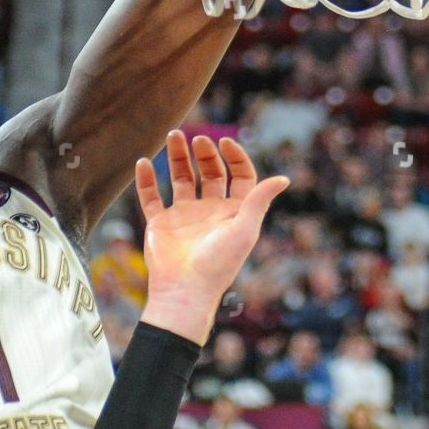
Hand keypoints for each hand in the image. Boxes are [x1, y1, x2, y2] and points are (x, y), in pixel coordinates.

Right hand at [136, 131, 286, 343]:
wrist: (184, 292)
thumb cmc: (218, 264)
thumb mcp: (244, 230)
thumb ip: (259, 201)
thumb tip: (284, 178)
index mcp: (234, 212)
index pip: (240, 176)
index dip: (235, 157)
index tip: (224, 142)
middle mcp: (210, 211)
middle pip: (210, 173)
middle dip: (204, 154)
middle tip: (196, 139)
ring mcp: (183, 216)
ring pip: (180, 179)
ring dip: (176, 157)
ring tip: (172, 136)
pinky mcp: (160, 224)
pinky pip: (151, 196)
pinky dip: (146, 180)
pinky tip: (144, 162)